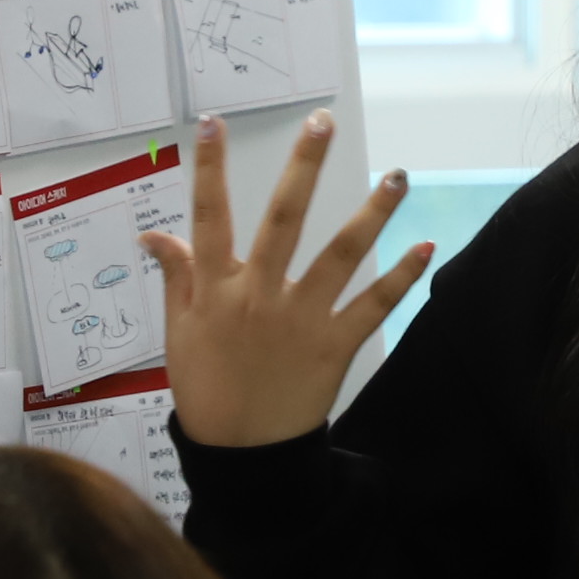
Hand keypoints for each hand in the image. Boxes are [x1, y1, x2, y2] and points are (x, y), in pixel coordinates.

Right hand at [141, 111, 432, 450]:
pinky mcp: (334, 346)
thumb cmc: (206, 389)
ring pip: (339, 255)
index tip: (214, 124)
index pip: (208, 218)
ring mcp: (300, 319)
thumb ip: (176, 277)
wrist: (241, 456)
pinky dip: (401, 277)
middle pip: (282, 220)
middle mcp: (259, 296)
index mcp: (214, 291)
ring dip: (371, 214)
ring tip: (397, 176)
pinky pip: (372, 306)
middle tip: (322, 123)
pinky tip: (424, 246)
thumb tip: (154, 233)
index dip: (209, 170)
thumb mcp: (178, 333)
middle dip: (302, 167)